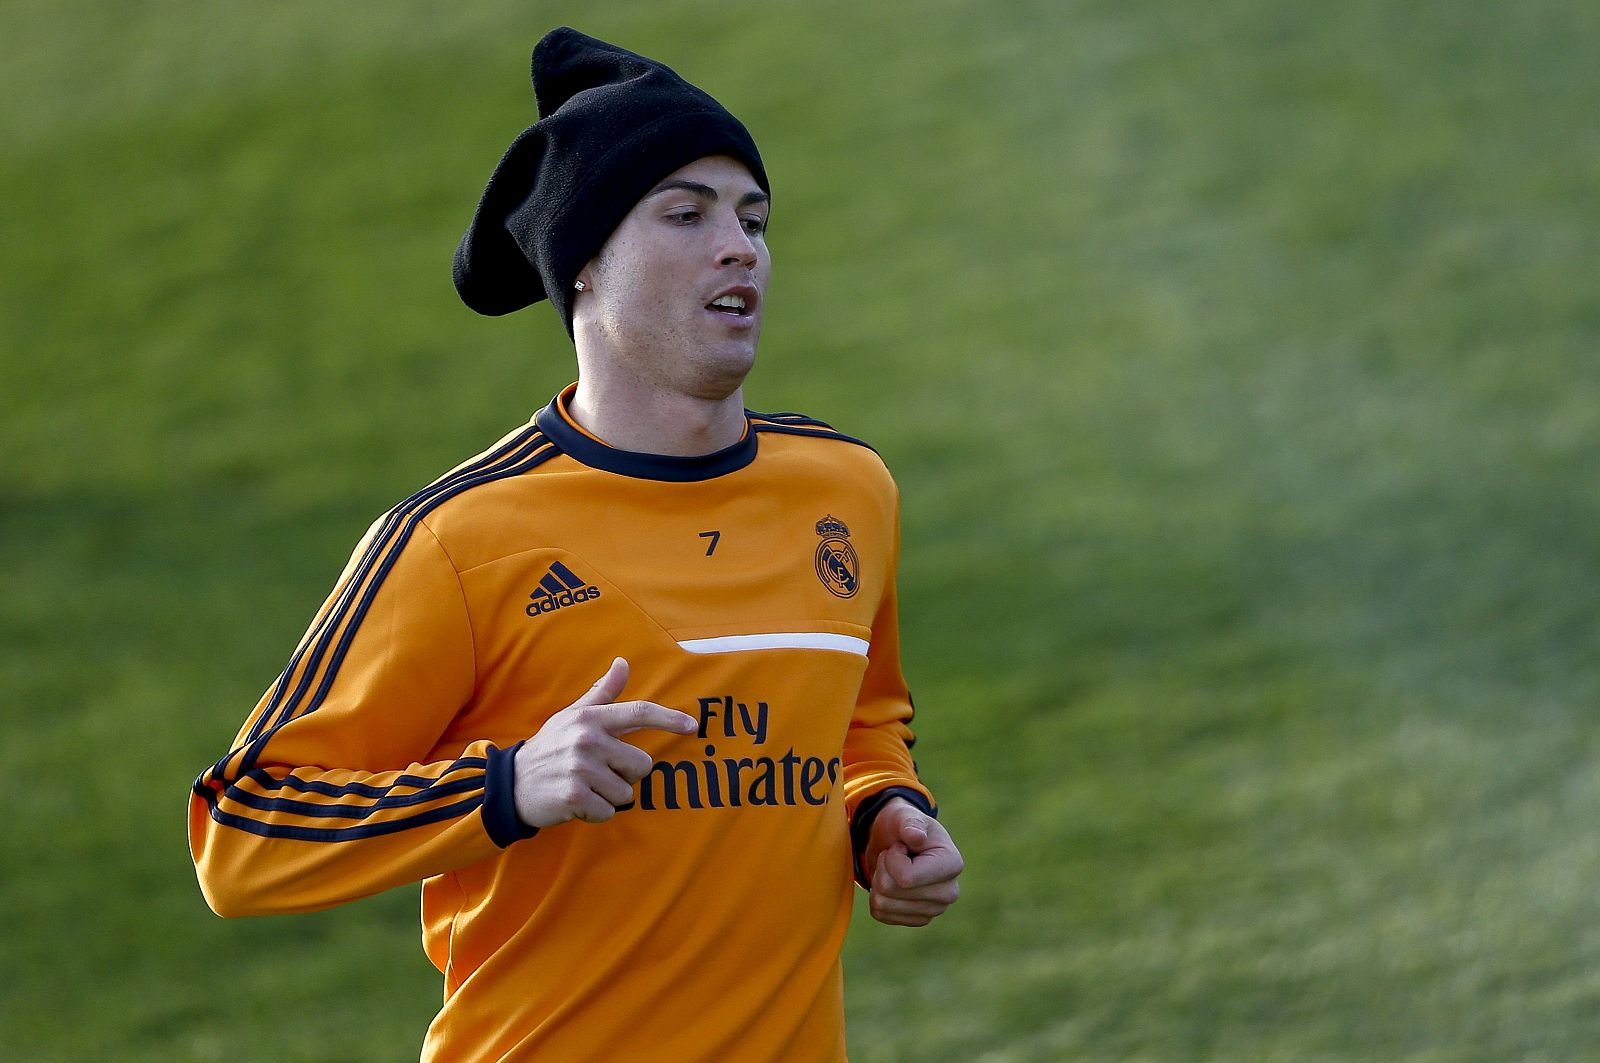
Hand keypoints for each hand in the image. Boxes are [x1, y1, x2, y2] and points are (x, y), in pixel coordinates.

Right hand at [513, 658, 695, 827]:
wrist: (511, 783)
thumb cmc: (551, 747)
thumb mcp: (572, 716)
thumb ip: (602, 693)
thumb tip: (623, 663)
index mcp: (590, 718)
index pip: (638, 712)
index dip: (669, 718)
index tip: (692, 725)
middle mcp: (587, 739)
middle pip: (642, 765)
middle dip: (625, 775)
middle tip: (598, 772)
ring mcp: (581, 768)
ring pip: (626, 793)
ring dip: (609, 796)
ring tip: (584, 786)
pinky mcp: (575, 796)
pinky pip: (609, 811)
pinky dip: (596, 812)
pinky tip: (577, 801)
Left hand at [863, 797, 963, 926]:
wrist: (897, 843)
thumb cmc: (903, 826)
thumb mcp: (904, 816)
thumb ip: (910, 823)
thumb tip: (916, 837)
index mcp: (952, 864)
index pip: (906, 878)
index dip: (891, 859)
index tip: (899, 846)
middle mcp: (949, 893)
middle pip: (892, 891)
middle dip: (883, 869)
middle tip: (894, 856)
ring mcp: (935, 910)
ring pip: (883, 904)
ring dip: (878, 882)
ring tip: (892, 868)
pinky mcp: (919, 920)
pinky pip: (881, 915)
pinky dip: (877, 897)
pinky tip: (891, 883)